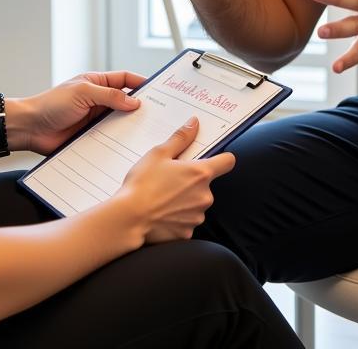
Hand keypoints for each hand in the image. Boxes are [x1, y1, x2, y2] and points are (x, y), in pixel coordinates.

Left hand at [16, 71, 145, 155]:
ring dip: (129, 126)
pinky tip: (128, 148)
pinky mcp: (90, 137)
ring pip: (119, 122)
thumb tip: (134, 101)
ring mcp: (94, 120)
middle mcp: (98, 101)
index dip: (141, 83)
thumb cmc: (51, 104)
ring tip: (146, 133)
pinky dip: (118, 142)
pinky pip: (109, 139)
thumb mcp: (83, 93)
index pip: (124, 79)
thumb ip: (109, 96)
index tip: (158, 90)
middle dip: (139, 107)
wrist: (30, 129)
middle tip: (157, 115)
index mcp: (96, 83)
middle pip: (124, 102)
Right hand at [117, 117, 234, 243]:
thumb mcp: (159, 153)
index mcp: (200, 173)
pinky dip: (178, 217)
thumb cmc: (143, 184)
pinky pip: (187, 221)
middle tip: (171, 178)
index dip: (222, 158)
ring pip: (197, 203)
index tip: (213, 158)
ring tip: (163, 196)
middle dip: (193, 181)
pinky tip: (161, 213)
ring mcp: (197, 216)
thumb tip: (194, 123)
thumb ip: (181, 138)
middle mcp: (205, 196)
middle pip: (206, 184)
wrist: (129, 218)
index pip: (228, 161)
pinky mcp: (187, 233)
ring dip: (186, 200)